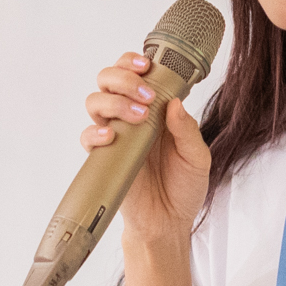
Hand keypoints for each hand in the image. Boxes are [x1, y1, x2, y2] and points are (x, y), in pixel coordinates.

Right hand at [82, 51, 211, 245]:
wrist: (169, 223)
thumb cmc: (184, 187)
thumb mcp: (197, 157)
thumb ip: (187, 130)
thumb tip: (174, 103)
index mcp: (154, 109)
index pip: (135, 73)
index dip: (134, 62)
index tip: (147, 66)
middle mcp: (131, 117)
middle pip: (109, 79)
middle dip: (123, 77)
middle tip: (145, 93)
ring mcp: (115, 135)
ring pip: (96, 101)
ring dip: (115, 101)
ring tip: (137, 116)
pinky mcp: (103, 157)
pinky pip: (88, 137)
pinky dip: (95, 132)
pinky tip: (112, 136)